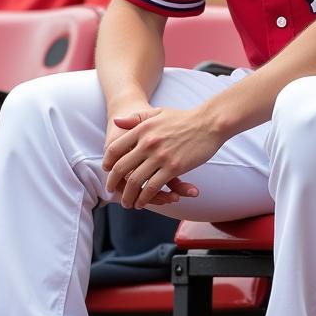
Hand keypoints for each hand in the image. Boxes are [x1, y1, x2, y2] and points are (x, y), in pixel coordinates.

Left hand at [103, 106, 224, 208]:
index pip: (115, 149)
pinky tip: (142, 203)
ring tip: (127, 202)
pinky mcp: (173, 167)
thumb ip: (136, 118)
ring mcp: (160, 156)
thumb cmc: (183, 118)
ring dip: (128, 196)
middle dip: (113, 183)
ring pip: (135, 181)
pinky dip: (145, 198)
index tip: (107, 170)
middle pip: (121, 168)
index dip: (108, 162)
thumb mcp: (156, 113)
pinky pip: (153, 187)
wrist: (209, 122)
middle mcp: (147, 143)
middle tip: (111, 191)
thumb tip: (116, 121)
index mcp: (142, 129)